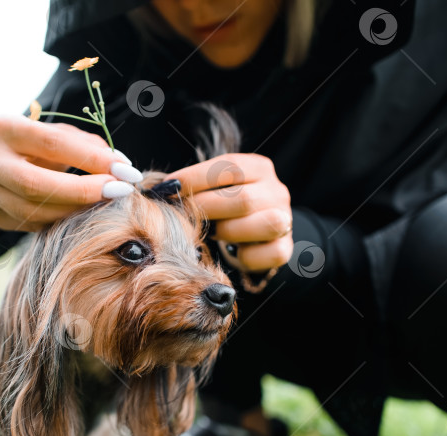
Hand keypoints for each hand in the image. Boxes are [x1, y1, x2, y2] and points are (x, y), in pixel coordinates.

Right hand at [0, 115, 138, 232]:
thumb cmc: (33, 146)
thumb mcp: (53, 134)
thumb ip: (84, 144)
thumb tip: (120, 162)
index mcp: (4, 128)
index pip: (54, 144)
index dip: (93, 159)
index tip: (126, 169)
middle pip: (38, 184)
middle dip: (84, 190)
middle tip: (120, 191)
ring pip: (35, 210)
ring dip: (77, 209)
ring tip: (106, 203)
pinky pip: (34, 224)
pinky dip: (62, 220)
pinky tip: (84, 214)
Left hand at [166, 153, 292, 272]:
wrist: (258, 237)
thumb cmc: (227, 209)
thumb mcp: (215, 189)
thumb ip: (196, 185)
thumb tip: (161, 189)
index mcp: (259, 168)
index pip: (229, 166)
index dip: (195, 177)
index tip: (168, 188)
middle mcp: (277, 191)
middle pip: (242, 198)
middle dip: (205, 208)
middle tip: (181, 215)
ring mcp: (285, 220)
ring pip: (259, 225)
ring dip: (226, 232)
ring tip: (209, 233)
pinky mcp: (285, 249)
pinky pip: (265, 254)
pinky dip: (244, 257)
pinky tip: (231, 253)